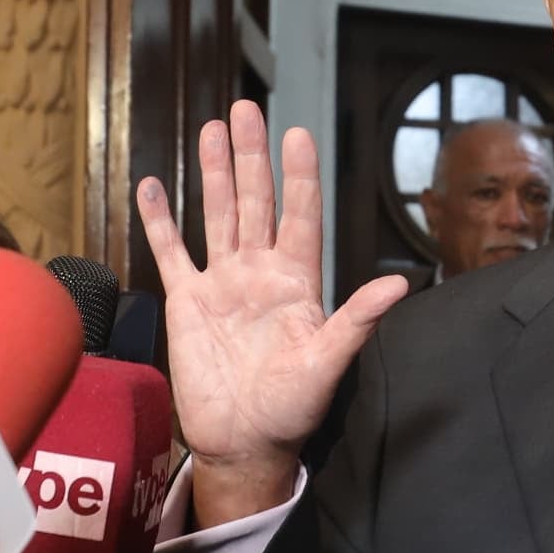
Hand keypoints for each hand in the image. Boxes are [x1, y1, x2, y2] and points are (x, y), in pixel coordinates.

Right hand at [135, 102, 406, 526]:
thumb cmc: (292, 408)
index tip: (299, 134)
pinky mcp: (188, 302)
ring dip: (215, 173)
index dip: (300, 176)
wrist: (243, 442)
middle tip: (245, 110)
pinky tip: (153, 185)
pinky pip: (171, 252)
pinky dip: (161, 220)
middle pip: (257, 202)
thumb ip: (357, 320)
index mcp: (298, 282)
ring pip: (218, 215)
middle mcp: (260, 273)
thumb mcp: (328, 363)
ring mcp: (222, 284)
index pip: (300, 216)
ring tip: (211, 130)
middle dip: (252, 156)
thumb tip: (400, 285)